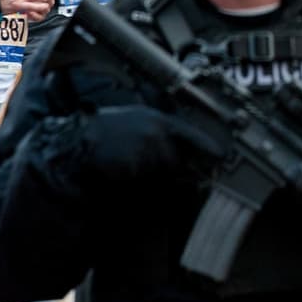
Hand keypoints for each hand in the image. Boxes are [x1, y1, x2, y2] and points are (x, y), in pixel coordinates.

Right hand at [87, 106, 223, 181]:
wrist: (80, 140)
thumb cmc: (107, 130)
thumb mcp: (137, 119)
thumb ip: (161, 133)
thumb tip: (181, 153)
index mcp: (156, 120)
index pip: (190, 134)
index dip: (207, 146)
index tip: (221, 155)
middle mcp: (155, 134)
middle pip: (175, 162)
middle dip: (167, 169)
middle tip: (144, 165)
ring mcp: (145, 151)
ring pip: (159, 174)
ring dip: (150, 175)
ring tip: (128, 164)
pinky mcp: (135, 167)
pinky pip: (143, 181)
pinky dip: (136, 181)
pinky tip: (122, 170)